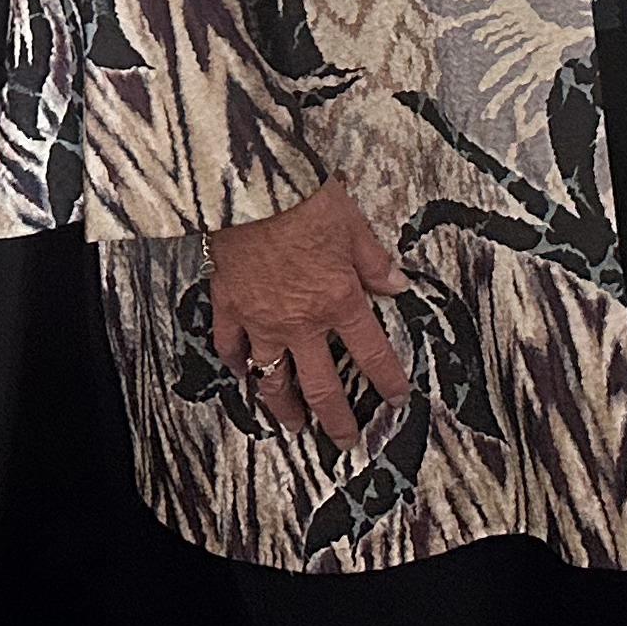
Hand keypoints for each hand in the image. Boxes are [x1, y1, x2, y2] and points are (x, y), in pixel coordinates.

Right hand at [206, 183, 413, 449]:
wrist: (250, 183)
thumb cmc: (304, 197)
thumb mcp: (353, 223)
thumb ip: (374, 261)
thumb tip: (397, 285)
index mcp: (339, 301)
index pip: (371, 353)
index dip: (387, 380)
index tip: (397, 399)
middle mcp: (301, 322)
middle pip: (321, 386)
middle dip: (337, 420)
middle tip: (346, 441)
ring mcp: (261, 319)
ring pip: (272, 379)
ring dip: (284, 407)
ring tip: (294, 426)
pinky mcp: (229, 306)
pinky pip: (230, 346)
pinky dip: (236, 363)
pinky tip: (241, 374)